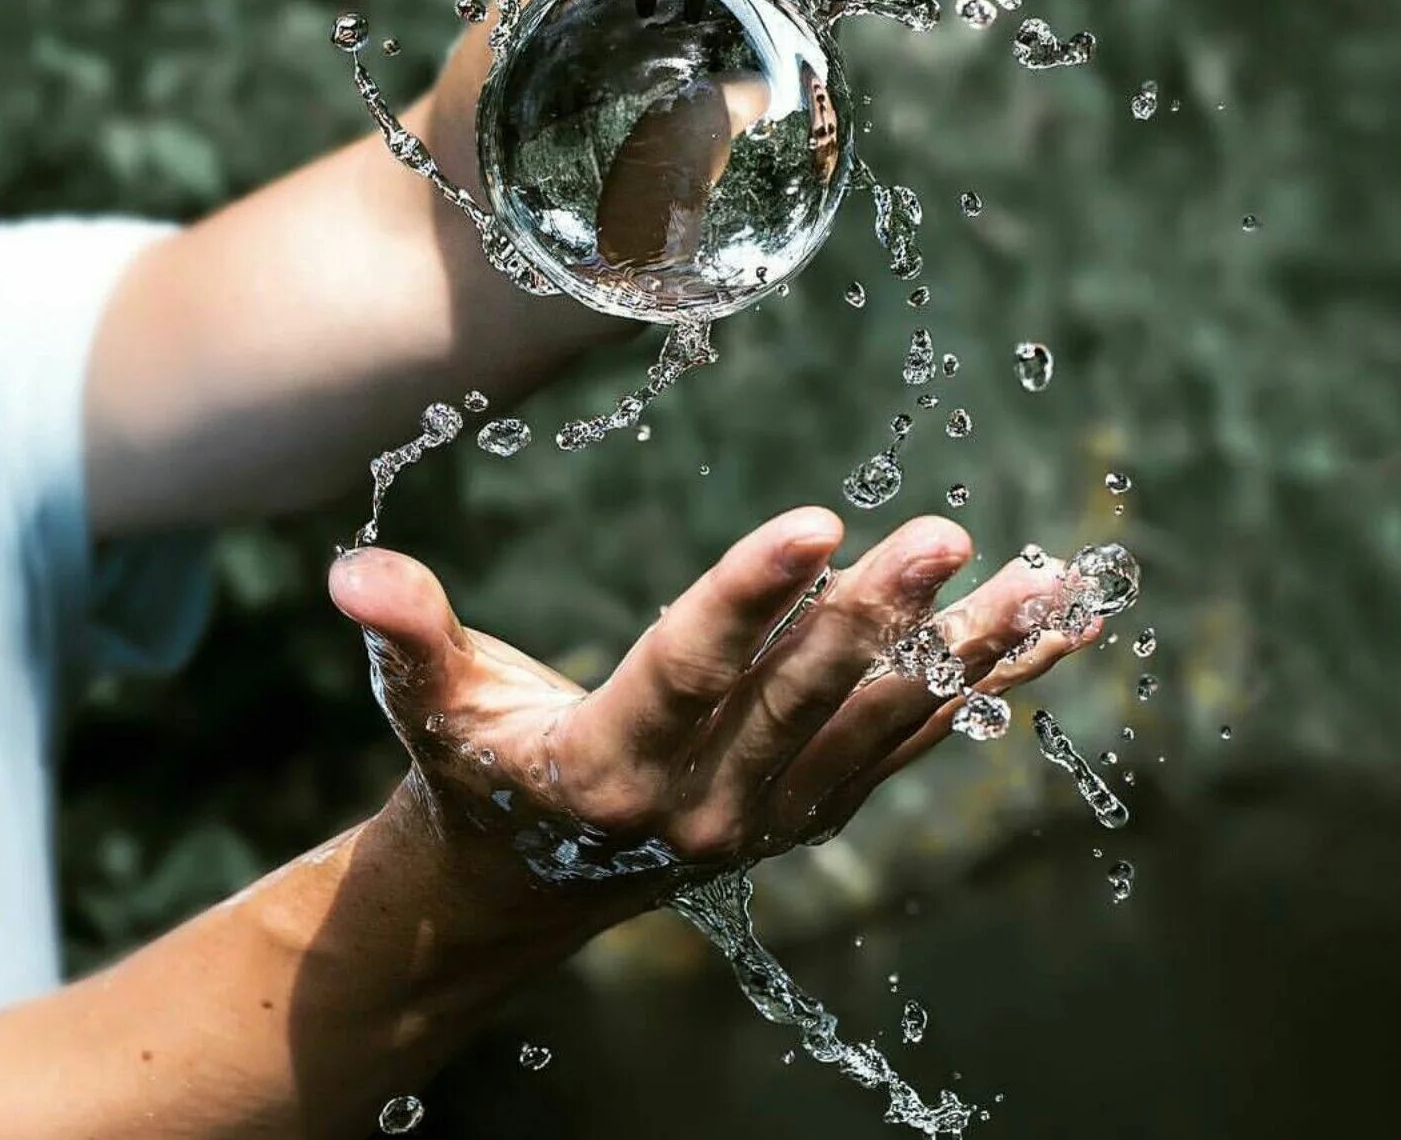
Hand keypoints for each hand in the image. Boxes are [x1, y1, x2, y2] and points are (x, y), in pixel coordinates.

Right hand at [330, 507, 1099, 918]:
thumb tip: (349, 569)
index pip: (689, 670)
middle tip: (948, 533)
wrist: (524, 882)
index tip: (817, 520)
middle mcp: (705, 803)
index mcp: (611, 764)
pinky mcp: (813, 805)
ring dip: (969, 653)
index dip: (748, 596)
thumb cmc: (476, 766)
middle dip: (880, 615)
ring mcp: (773, 813)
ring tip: (1048, 582)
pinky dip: (986, 687)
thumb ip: (407, 634)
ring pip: (883, 723)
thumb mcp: (432, 703)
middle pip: (804, 696)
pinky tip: (1051, 631)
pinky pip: (912, 743)